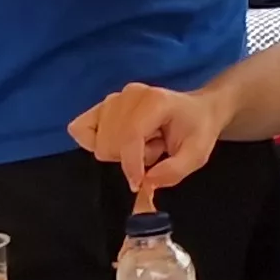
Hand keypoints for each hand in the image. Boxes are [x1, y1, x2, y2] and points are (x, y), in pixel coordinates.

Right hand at [67, 82, 230, 206]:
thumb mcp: (196, 155)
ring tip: (142, 143)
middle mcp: (130, 95)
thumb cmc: (197, 130)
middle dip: (128, 159)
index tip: (138, 184)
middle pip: (108, 142)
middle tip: (153, 151)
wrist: (197, 110)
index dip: (130, 164)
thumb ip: (173, 171)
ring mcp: (114, 98)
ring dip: (117, 151)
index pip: (130, 135)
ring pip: (95, 140)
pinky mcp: (102, 105)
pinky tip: (119, 143)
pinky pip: (81, 129)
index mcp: (155, 101)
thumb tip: (145, 182)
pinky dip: (95, 142)